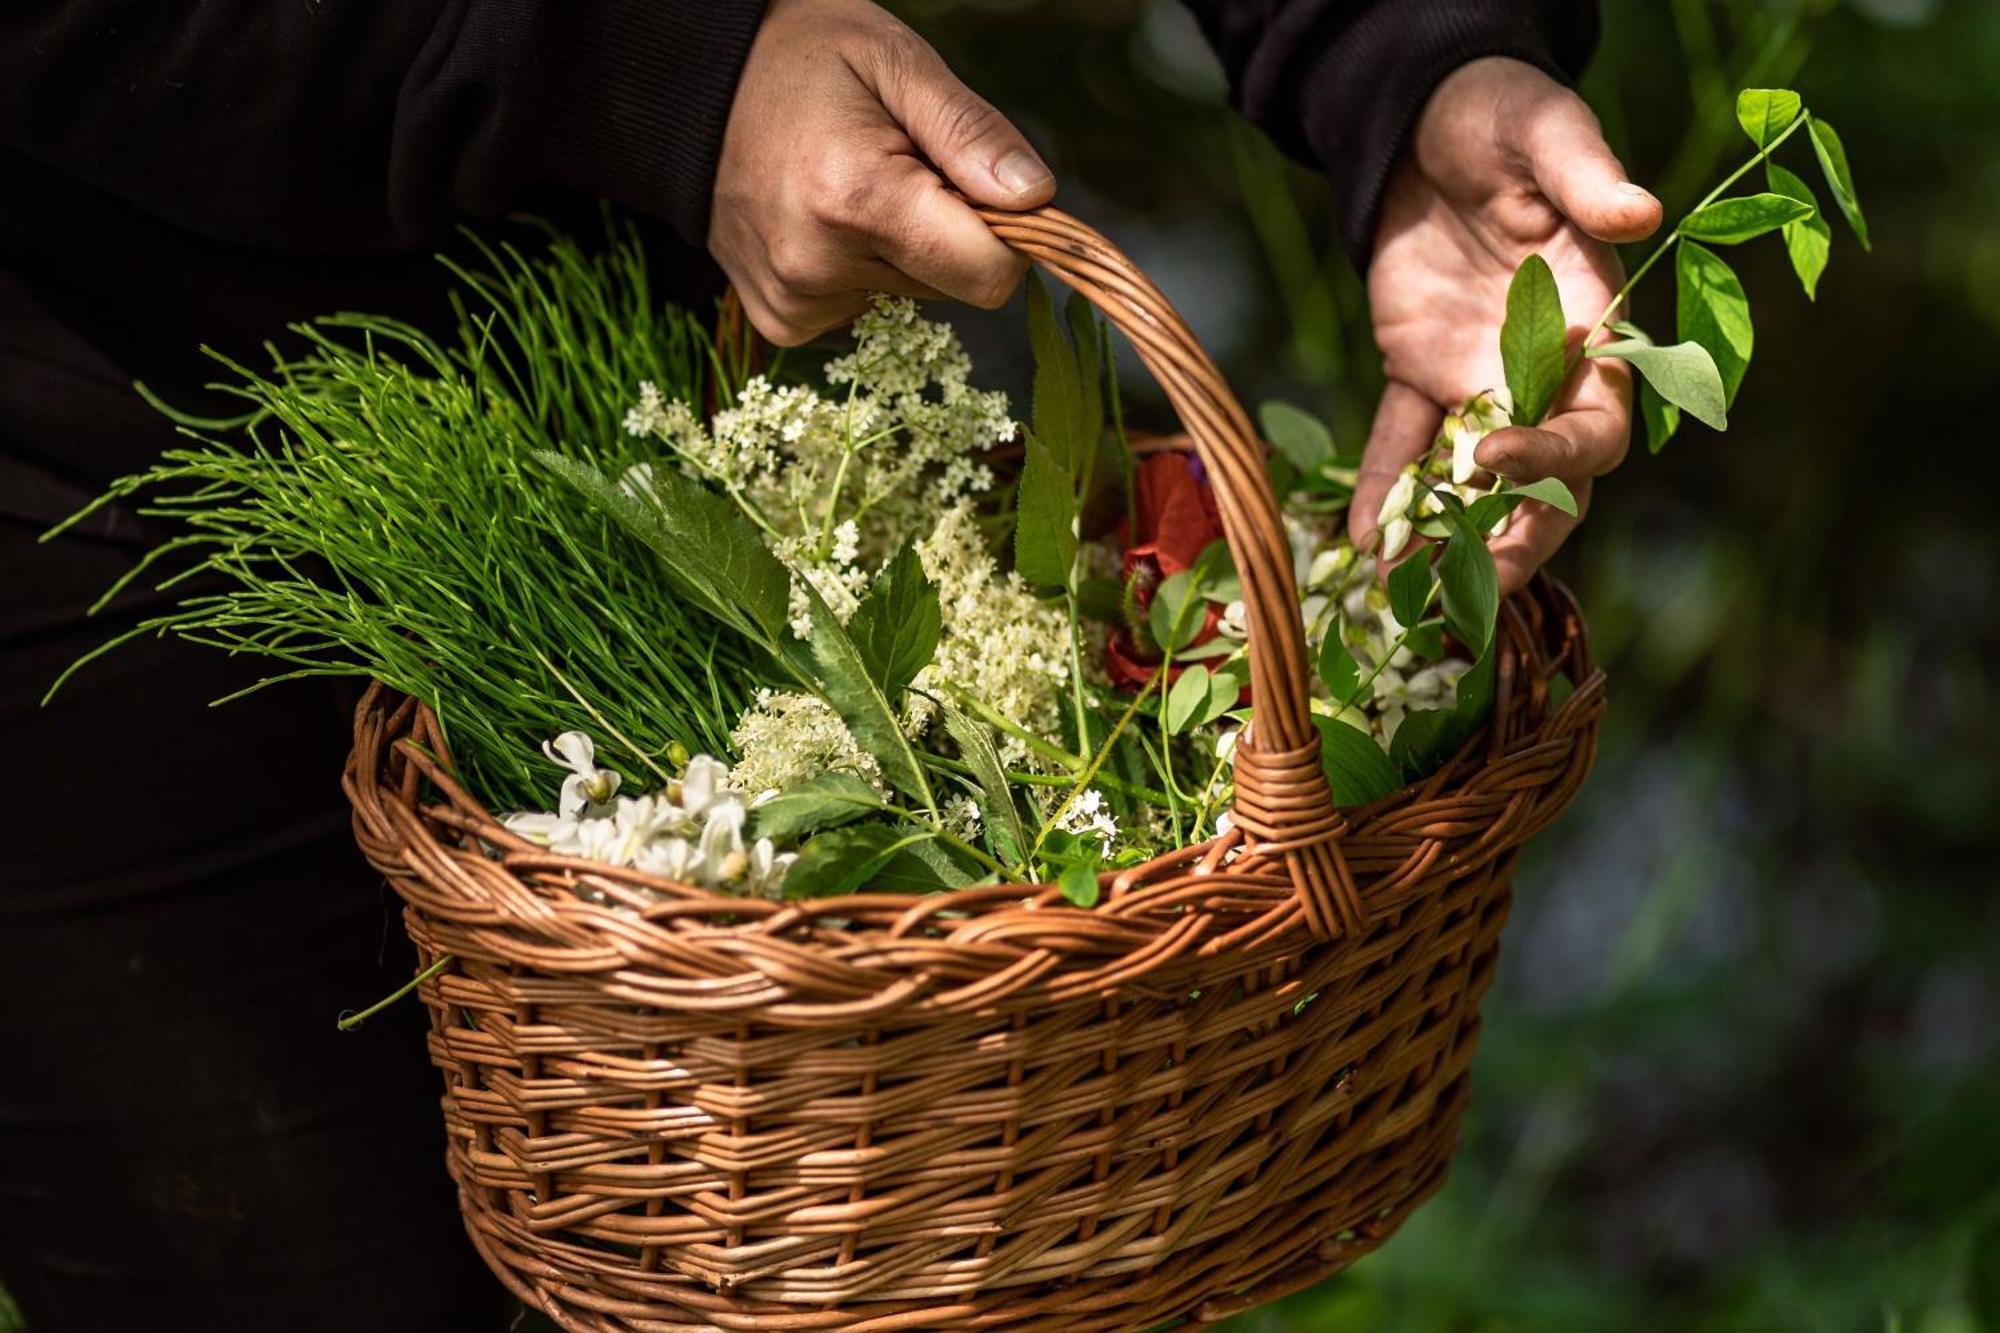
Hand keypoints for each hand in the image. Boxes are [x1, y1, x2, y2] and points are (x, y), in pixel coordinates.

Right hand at [709, 0, 1055, 345]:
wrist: (692, 87)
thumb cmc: (802, 58)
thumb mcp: (895, 60)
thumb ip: (969, 131)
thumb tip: (1036, 200)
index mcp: (856, 198)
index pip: (988, 273)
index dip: (1006, 232)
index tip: (979, 185)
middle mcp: (819, 264)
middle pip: (952, 284)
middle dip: (946, 229)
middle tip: (898, 165)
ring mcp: (795, 300)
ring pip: (911, 297)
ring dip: (901, 247)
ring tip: (848, 183)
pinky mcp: (781, 320)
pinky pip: (864, 309)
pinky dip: (860, 269)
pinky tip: (822, 218)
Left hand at [1354, 57, 1662, 591]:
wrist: (1428, 116)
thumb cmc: (1505, 118)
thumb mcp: (1546, 133)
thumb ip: (1587, 179)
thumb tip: (1640, 215)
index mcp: (1592, 325)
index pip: (1596, 419)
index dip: (1559, 453)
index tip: (1497, 458)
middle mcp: (1542, 369)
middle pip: (1546, 481)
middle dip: (1516, 538)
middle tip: (1473, 593)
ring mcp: (1478, 376)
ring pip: (1473, 478)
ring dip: (1445, 534)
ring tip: (1404, 592)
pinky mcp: (1418, 369)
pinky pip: (1404, 440)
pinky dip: (1385, 487)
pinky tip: (1360, 538)